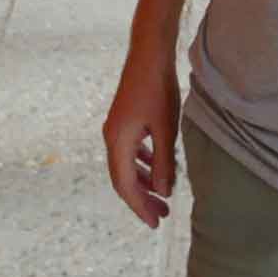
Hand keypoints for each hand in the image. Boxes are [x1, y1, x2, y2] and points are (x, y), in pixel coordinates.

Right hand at [101, 38, 180, 228]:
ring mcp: (116, 128)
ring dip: (144, 181)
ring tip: (163, 196)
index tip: (155, 223)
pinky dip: (143, 164)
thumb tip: (164, 192)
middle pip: (124, 179)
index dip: (140, 206)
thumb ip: (164, 162)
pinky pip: (130, 151)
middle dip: (142, 199)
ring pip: (127, 165)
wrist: (149, 54)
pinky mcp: (124, 120)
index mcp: (117, 141)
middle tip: (162, 216)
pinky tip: (157, 168)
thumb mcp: (166, 129)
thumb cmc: (158, 89)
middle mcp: (112, 137)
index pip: (125, 185)